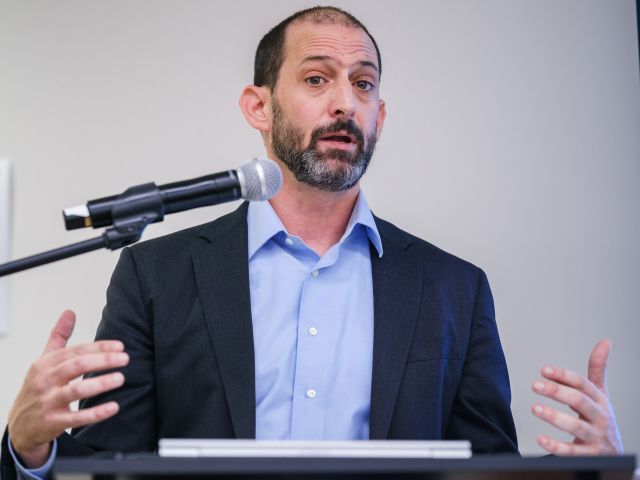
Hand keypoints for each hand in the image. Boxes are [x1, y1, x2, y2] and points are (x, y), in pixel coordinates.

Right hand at [8, 310, 128, 467]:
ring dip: (100, 384)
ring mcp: (48, 402)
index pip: (75, 351)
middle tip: (125, 359)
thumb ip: (59, 337)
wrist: (20, 426)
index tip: (120, 347)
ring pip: (76, 391)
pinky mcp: (52, 422)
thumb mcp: (44, 361)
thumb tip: (70, 312)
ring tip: (120, 378)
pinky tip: (114, 407)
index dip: (99, 347)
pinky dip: (96, 413)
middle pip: (77, 366)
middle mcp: (45, 381)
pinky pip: (76, 418)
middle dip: (103, 361)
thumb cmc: (38, 388)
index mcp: (45, 364)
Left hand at [531, 339, 622, 454]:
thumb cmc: (601, 419)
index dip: (564, 376)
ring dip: (555, 417)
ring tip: (535, 408)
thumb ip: (597, 369)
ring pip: (577, 426)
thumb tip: (605, 341)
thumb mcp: (601, 394)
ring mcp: (596, 438)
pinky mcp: (590, 456)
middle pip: (580, 401)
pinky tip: (541, 439)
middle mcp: (600, 418)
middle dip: (557, 392)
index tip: (543, 370)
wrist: (615, 455)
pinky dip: (556, 446)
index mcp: (600, 400)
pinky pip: (573, 452)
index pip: (583, 384)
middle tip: (535, 385)